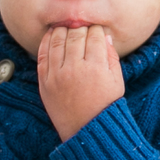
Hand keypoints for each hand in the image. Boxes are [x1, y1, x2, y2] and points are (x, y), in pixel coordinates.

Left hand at [37, 24, 123, 140]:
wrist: (86, 130)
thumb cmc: (105, 105)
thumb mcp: (117, 81)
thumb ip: (112, 57)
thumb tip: (105, 36)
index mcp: (96, 68)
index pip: (95, 36)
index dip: (97, 30)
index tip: (97, 32)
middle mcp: (75, 68)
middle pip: (76, 35)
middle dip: (81, 29)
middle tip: (84, 30)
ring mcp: (57, 74)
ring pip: (57, 39)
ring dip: (63, 30)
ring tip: (68, 30)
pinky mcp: (44, 80)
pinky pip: (43, 53)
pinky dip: (47, 40)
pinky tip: (53, 35)